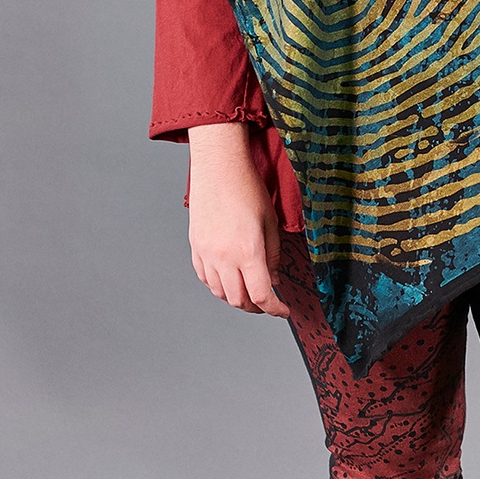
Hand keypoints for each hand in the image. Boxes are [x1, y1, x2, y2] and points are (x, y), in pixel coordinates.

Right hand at [187, 123, 290, 316]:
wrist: (219, 167)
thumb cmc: (247, 189)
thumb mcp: (270, 223)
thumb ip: (273, 256)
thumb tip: (274, 280)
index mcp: (248, 251)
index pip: (262, 295)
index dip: (275, 309)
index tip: (284, 310)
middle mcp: (224, 257)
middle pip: (239, 300)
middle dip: (256, 308)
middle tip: (269, 304)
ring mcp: (206, 253)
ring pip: (220, 293)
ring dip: (236, 298)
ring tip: (250, 294)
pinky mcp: (196, 247)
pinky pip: (205, 278)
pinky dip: (218, 286)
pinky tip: (229, 280)